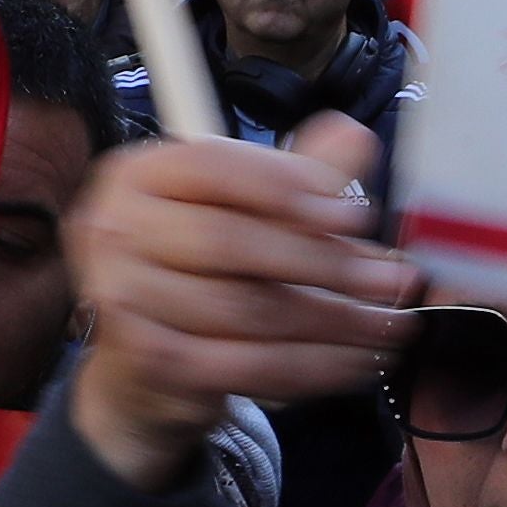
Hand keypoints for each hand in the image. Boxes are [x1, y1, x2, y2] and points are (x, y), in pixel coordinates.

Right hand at [59, 115, 414, 492]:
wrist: (144, 369)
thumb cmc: (199, 273)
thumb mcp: (245, 213)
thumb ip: (296, 178)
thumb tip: (353, 137)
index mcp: (138, 174)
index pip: (217, 168)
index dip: (291, 187)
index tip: (356, 214)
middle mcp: (114, 229)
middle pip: (233, 241)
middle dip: (325, 263)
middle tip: (391, 278)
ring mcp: (123, 297)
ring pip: (248, 310)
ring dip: (332, 322)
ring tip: (387, 324)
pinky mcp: (149, 360)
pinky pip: (248, 364)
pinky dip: (312, 366)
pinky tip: (355, 362)